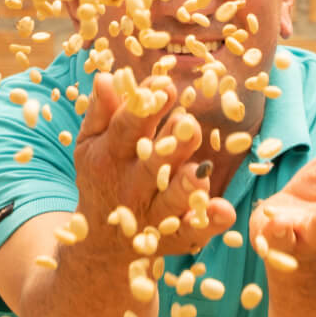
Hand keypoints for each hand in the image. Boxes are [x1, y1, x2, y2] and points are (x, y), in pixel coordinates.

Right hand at [74, 72, 235, 254]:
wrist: (99, 240)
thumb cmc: (102, 176)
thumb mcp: (91, 143)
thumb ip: (102, 111)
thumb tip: (108, 76)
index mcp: (111, 156)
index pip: (126, 128)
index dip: (144, 109)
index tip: (164, 85)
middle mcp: (132, 186)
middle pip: (153, 163)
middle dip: (171, 145)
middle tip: (188, 123)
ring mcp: (154, 214)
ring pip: (171, 200)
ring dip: (187, 186)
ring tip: (201, 171)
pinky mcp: (175, 238)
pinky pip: (192, 232)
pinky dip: (208, 224)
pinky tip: (224, 211)